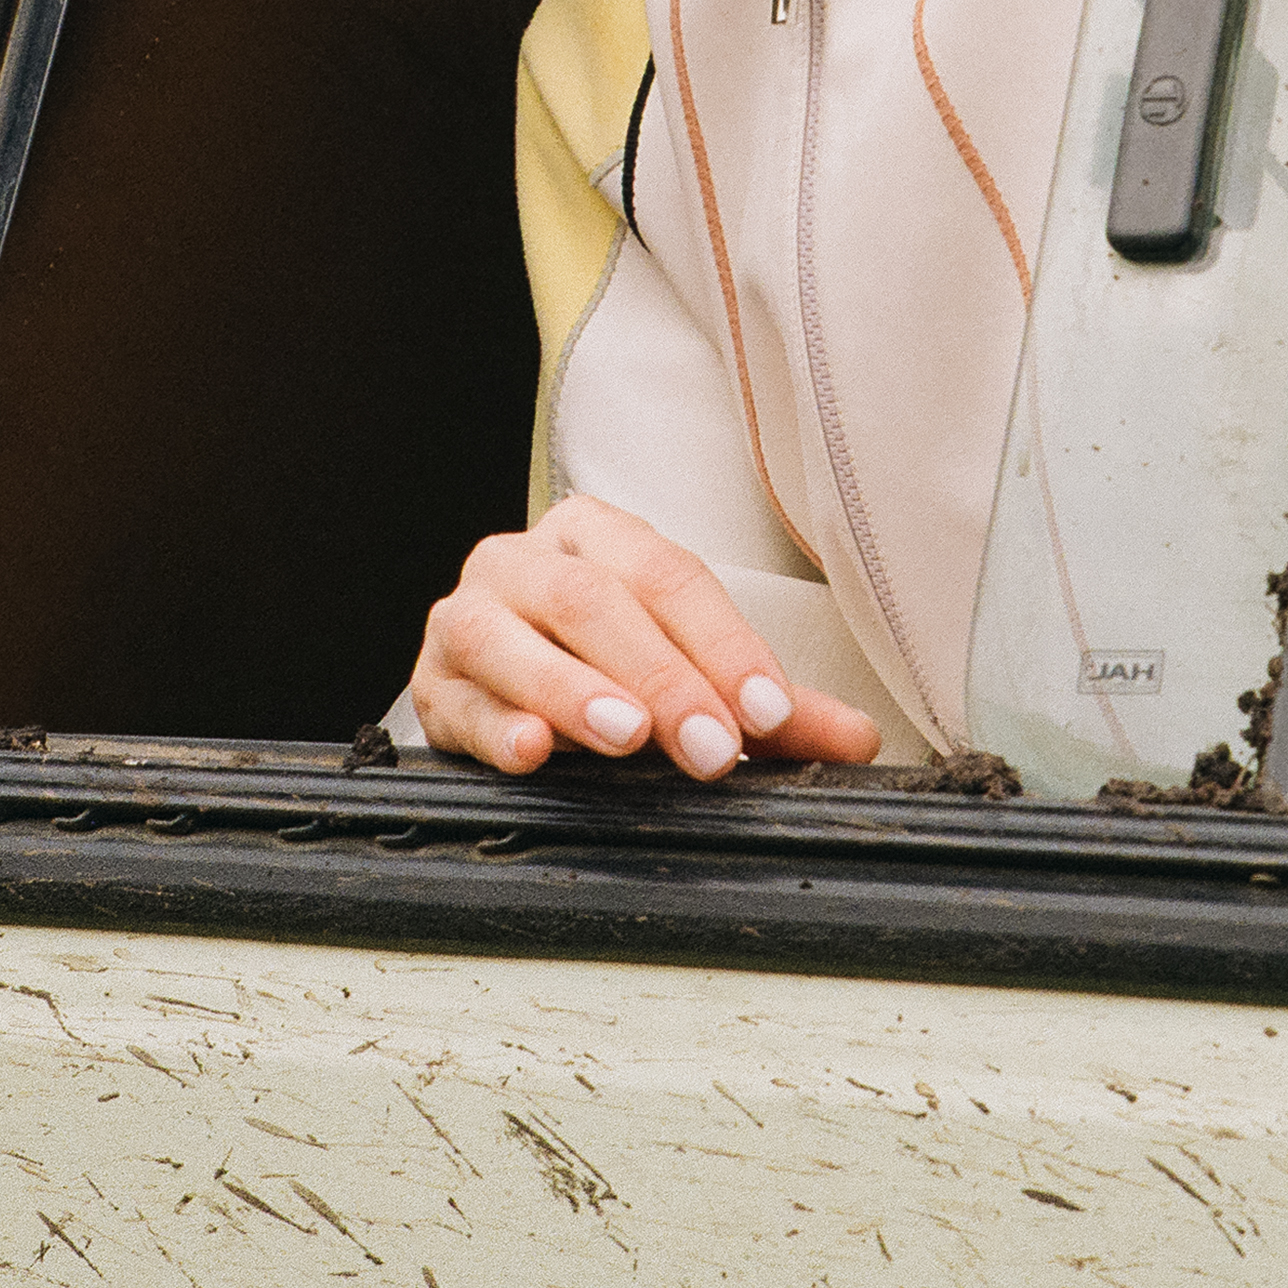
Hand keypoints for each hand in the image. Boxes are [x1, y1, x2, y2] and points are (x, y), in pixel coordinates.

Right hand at [408, 495, 882, 779]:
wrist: (493, 683)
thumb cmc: (603, 666)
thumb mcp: (690, 675)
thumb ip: (767, 707)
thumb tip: (858, 741)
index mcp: (598, 535)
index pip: (670, 576)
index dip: (724, 643)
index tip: (769, 712)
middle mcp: (525, 560)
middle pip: (595, 602)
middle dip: (661, 677)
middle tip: (711, 746)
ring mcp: (467, 617)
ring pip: (511, 636)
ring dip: (572, 689)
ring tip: (624, 734)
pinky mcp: (430, 684)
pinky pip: (456, 701)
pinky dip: (496, 725)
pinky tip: (530, 751)